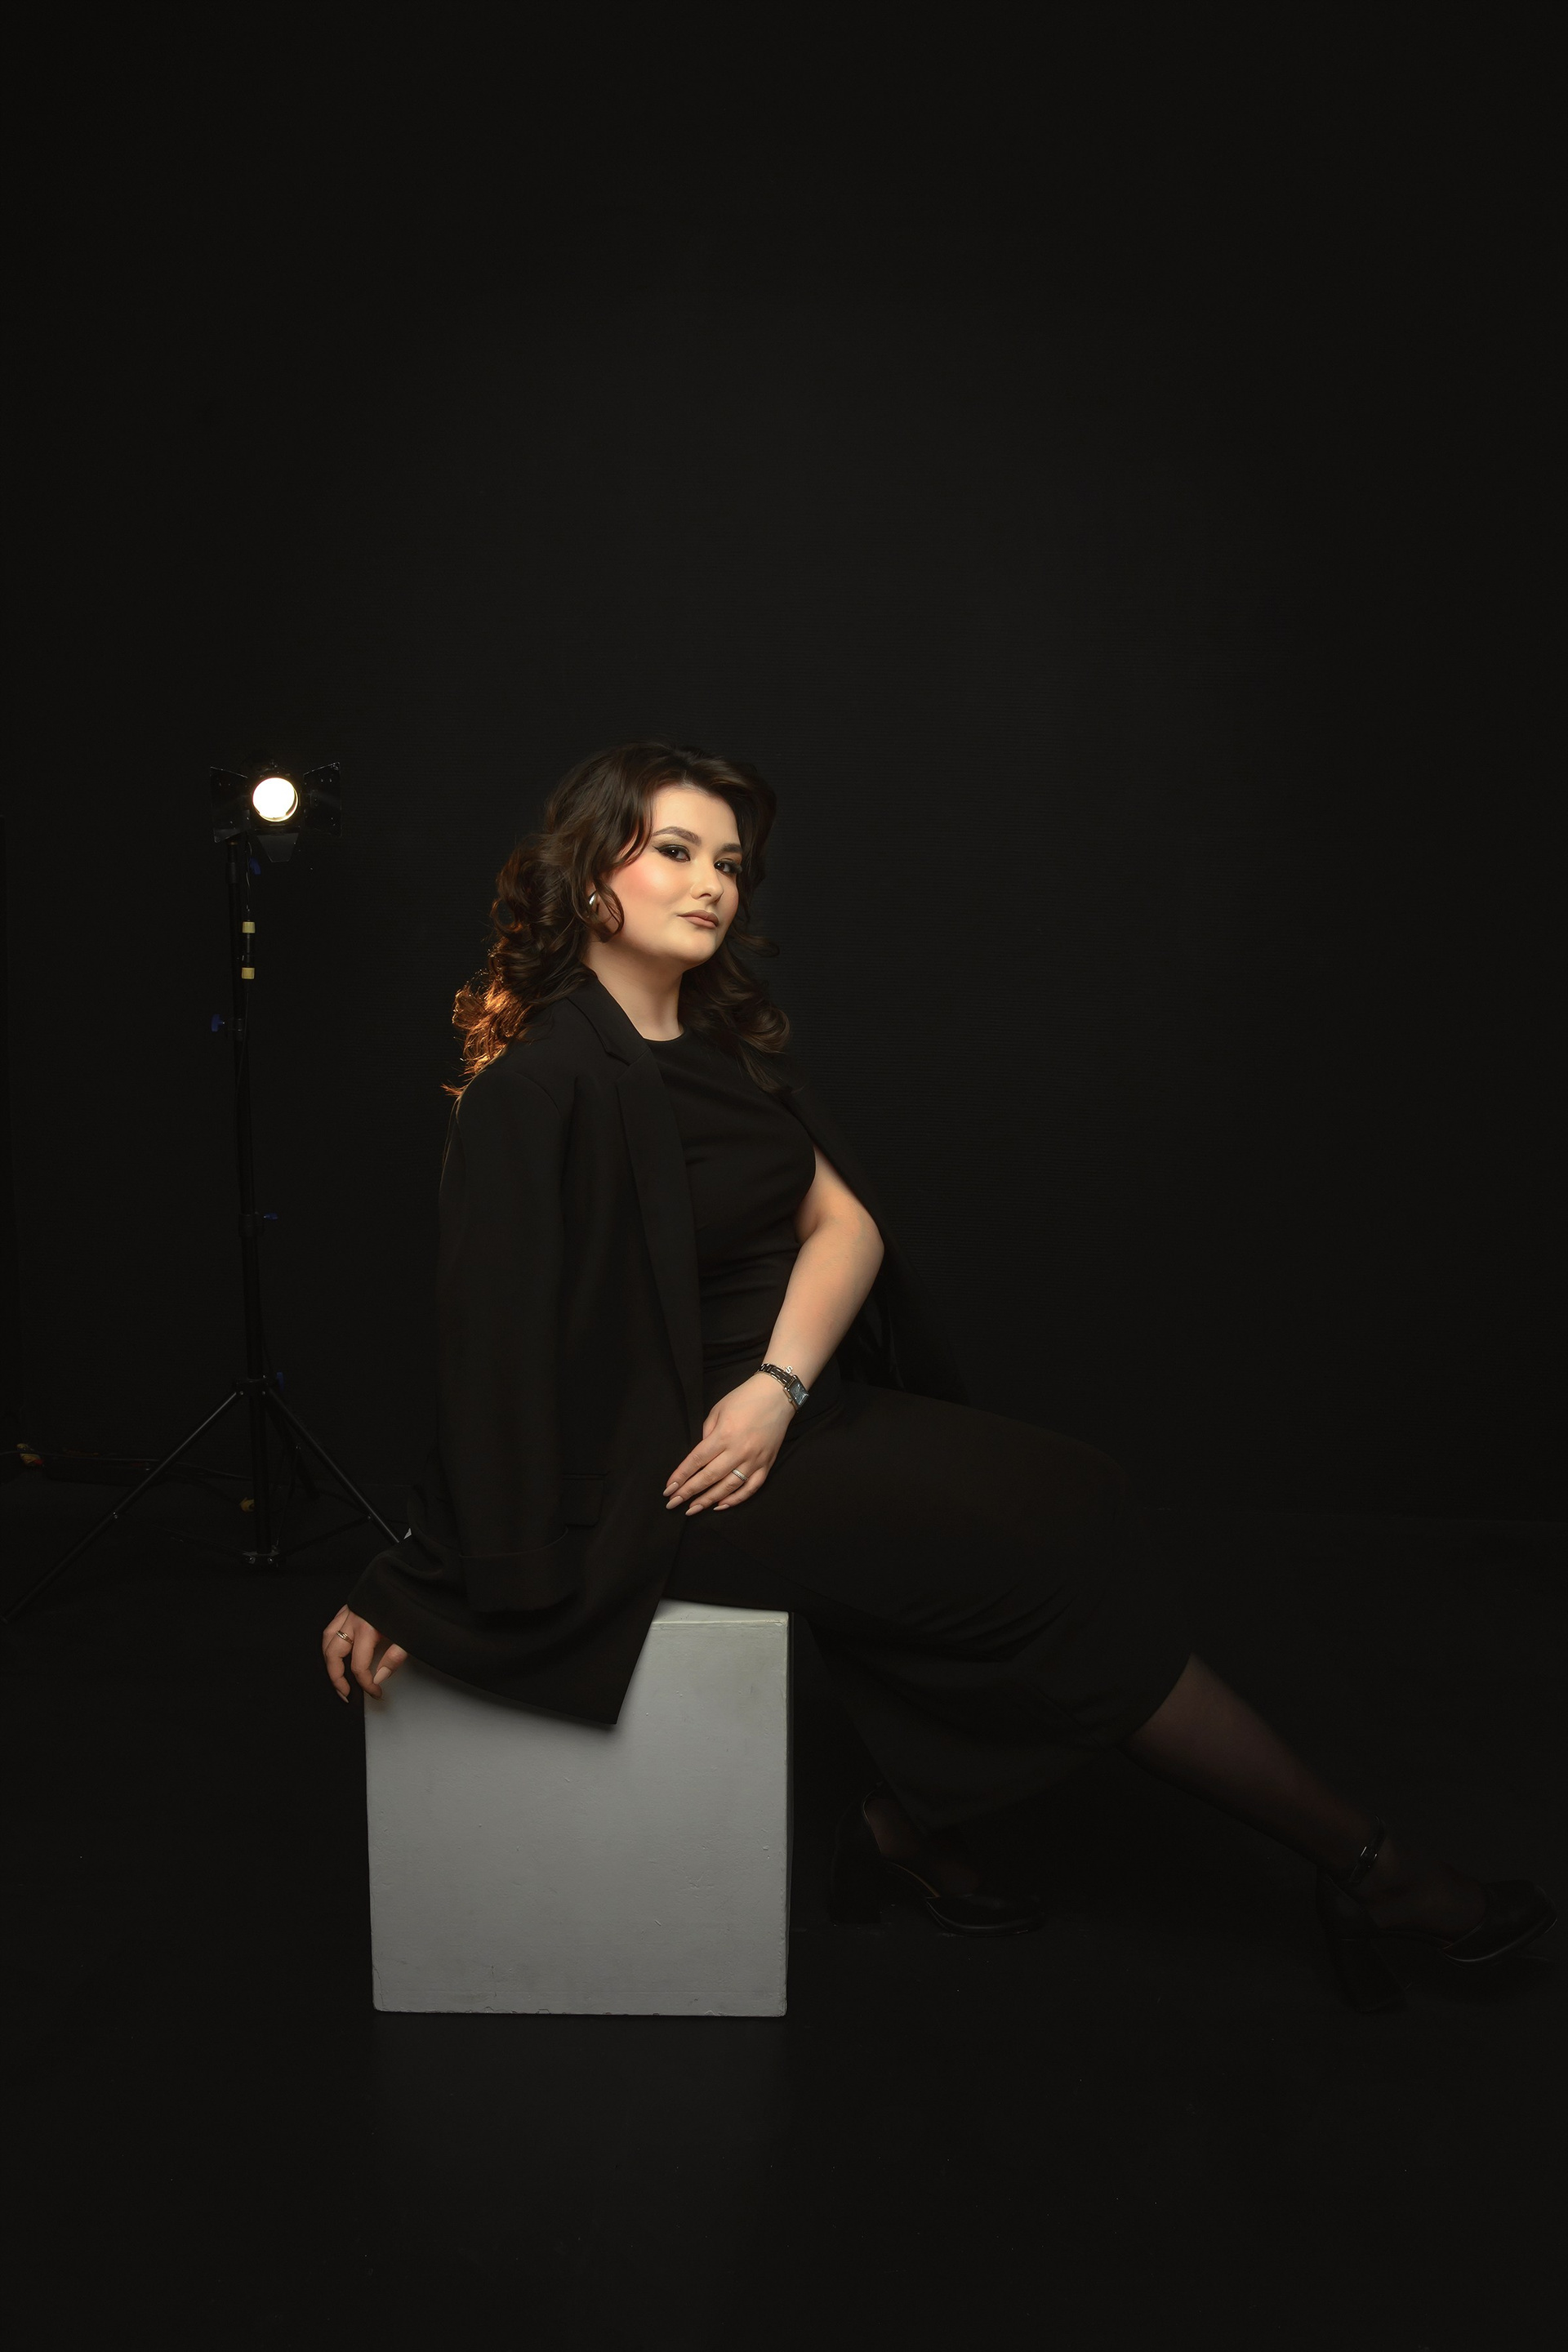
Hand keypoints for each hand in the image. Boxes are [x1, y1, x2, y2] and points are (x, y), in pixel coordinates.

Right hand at [322, 1608, 408, 1701]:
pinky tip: (336, 1647)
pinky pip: (332, 1624)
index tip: (375, 1692)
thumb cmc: (412, 1602)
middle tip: (345, 1693)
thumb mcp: (410, 1633)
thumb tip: (378, 1677)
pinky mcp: (350, 1604)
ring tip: (336, 1675)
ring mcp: (349, 1610)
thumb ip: (394, 1657)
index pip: (358, 1666)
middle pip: (333, 1654)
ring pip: (327, 1638)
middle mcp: (353, 1619)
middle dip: (336, 1677)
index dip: (366, 1684)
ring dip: (328, 1659)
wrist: (412, 1574)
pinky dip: (330, 1639)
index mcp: (367, 1627)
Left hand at [663, 1372, 796, 1514]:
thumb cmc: (744, 1399)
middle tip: (673, 1504)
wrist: (777, 1395)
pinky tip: (721, 1505)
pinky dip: (736, 1499)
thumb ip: (707, 1434)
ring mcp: (754, 1460)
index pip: (696, 1461)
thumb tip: (700, 1457)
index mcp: (724, 1435)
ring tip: (692, 1509)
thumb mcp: (718, 1410)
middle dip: (688, 1492)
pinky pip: (751, 1488)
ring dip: (708, 1500)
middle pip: (709, 1477)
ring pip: (729, 1487)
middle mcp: (738, 1451)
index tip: (668, 1488)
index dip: (681, 1476)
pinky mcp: (766, 1464)